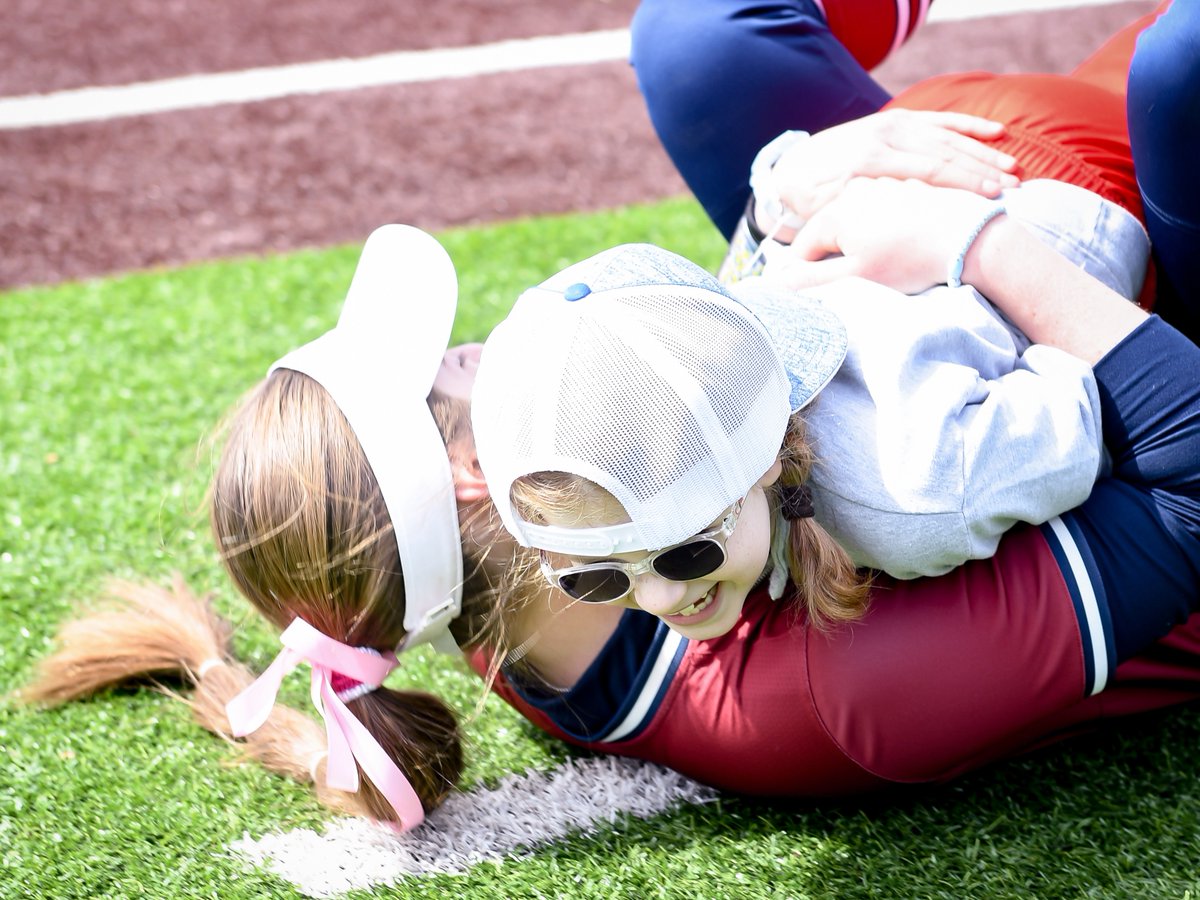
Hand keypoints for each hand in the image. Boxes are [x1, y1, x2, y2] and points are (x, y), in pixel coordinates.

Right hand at [762, 177, 1005, 293]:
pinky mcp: (909, 186)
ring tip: (884, 262)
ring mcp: (884, 184)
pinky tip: (904, 244)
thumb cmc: (910, 260)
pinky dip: (886, 227)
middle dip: (835, 255)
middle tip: (855, 279)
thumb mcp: (854, 277)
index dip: (804, 273)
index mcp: (836, 210)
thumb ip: (810, 280)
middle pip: (830, 229)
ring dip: (861, 241)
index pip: (803, 247)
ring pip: (858, 218)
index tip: (815, 291)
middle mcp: (856, 189)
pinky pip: (884, 210)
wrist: (970, 238)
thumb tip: (774, 286)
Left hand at [765, 109, 1018, 228]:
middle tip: (1013, 188)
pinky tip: (998, 132)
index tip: (990, 198)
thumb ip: (845, 211)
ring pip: (947, 136)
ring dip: (982, 152)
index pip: (927, 171)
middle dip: (981, 170)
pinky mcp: (900, 120)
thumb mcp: (819, 208)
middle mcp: (884, 134)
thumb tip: (873, 215)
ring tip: (1013, 170)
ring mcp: (894, 124)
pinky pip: (941, 120)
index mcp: (869, 158)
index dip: (962, 184)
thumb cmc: (810, 199)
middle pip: (944, 153)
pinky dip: (970, 125)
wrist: (794, 167)